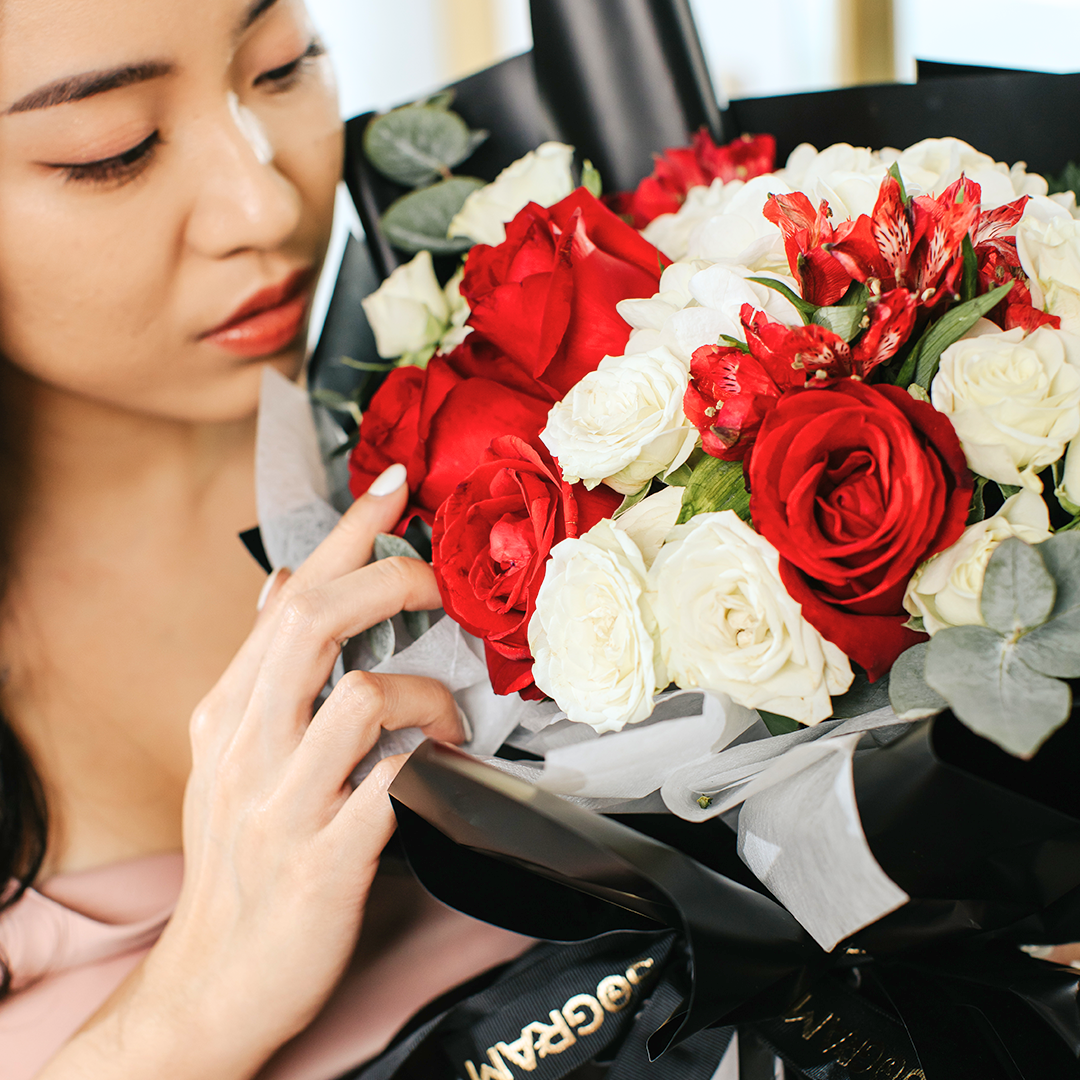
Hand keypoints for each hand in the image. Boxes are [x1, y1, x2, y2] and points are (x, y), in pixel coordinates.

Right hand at [42, 465, 464, 1078]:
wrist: (216, 978)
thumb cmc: (240, 855)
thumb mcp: (230, 750)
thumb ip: (263, 667)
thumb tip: (286, 581)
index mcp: (228, 708)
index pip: (291, 595)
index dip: (349, 535)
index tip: (394, 485)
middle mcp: (246, 744)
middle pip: (315, 621)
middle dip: (392, 581)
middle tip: (440, 583)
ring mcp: (282, 802)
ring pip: (360, 695)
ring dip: (425, 691)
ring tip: (446, 717)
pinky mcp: (323, 859)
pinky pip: (394, 783)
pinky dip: (432, 760)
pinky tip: (445, 765)